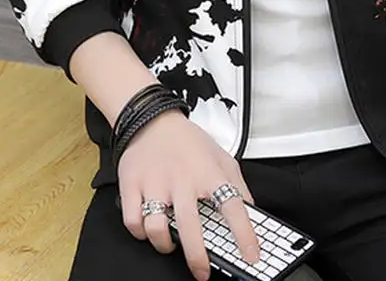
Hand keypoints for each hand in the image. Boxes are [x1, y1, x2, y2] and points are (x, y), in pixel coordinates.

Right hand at [117, 110, 259, 280]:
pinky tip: (149, 228)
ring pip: (157, 229)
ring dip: (165, 245)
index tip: (251, 255)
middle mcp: (183, 180)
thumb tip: (252, 212)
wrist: (154, 119)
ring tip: (171, 244)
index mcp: (209, 173)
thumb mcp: (222, 157)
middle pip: (191, 228)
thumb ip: (238, 186)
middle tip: (203, 272)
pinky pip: (134, 222)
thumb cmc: (189, 142)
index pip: (234, 206)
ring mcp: (156, 184)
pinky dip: (141, 233)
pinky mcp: (133, 186)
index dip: (245, 234)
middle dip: (198, 258)